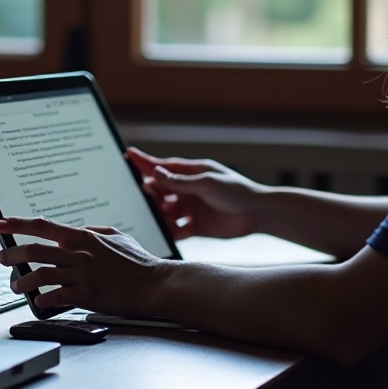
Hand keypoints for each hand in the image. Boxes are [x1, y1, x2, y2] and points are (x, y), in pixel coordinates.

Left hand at [0, 216, 168, 315]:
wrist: (154, 284)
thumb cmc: (138, 262)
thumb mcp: (116, 236)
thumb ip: (93, 230)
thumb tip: (75, 229)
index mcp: (83, 237)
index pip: (44, 225)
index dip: (18, 223)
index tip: (0, 223)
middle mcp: (78, 253)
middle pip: (34, 250)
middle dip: (12, 254)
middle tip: (2, 258)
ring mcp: (81, 274)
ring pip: (39, 274)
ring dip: (22, 281)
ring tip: (16, 286)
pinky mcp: (86, 294)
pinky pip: (55, 296)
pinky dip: (42, 299)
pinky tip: (38, 301)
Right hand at [126, 148, 260, 239]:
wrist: (259, 214)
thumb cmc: (237, 191)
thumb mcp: (208, 183)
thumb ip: (181, 181)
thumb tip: (156, 173)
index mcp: (192, 173)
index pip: (163, 166)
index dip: (145, 162)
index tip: (128, 155)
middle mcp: (188, 190)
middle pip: (161, 190)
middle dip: (150, 194)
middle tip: (142, 197)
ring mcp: (191, 208)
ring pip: (166, 211)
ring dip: (158, 214)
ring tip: (152, 218)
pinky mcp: (195, 227)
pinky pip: (176, 229)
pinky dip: (168, 231)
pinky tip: (162, 234)